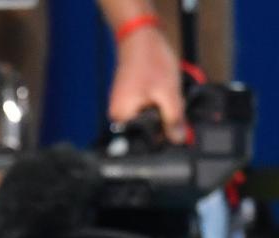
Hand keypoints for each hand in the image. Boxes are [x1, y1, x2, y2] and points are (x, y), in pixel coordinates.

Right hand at [110, 26, 185, 142]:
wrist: (141, 38)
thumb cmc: (151, 61)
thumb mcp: (169, 94)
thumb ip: (174, 119)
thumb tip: (179, 139)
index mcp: (123, 116)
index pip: (147, 138)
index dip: (166, 133)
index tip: (179, 124)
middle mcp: (118, 114)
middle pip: (147, 130)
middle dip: (165, 119)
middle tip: (172, 100)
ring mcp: (121, 106)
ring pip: (148, 119)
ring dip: (162, 109)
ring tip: (164, 90)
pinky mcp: (127, 98)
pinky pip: (145, 108)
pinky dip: (157, 101)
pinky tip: (160, 88)